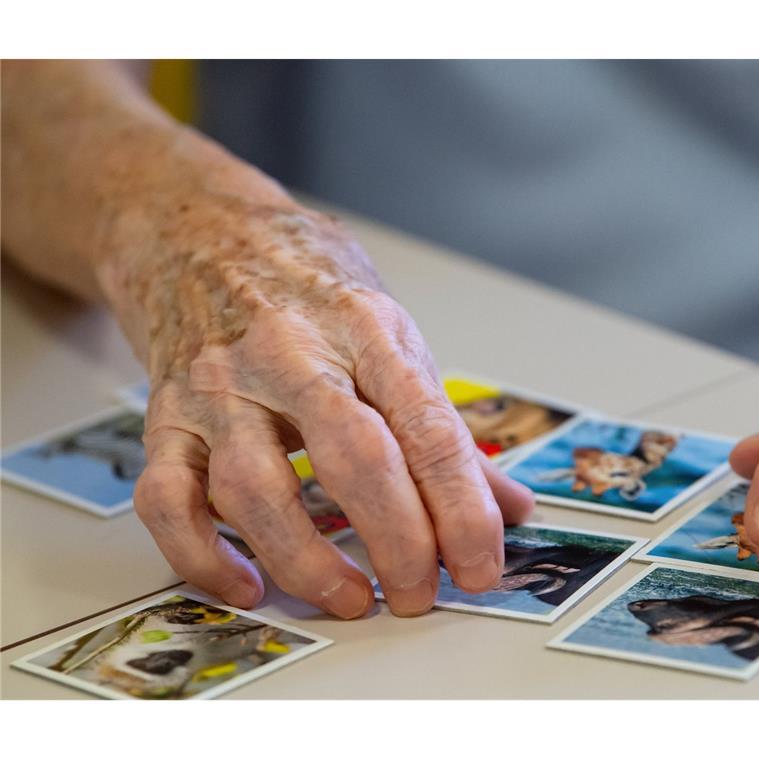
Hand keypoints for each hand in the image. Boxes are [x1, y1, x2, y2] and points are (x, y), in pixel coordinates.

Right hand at [118, 193, 533, 617]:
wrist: (197, 232)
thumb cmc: (307, 287)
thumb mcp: (390, 334)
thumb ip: (444, 426)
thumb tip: (509, 506)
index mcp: (365, 330)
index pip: (428, 429)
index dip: (462, 508)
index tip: (481, 566)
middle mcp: (290, 356)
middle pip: (354, 459)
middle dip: (398, 540)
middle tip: (421, 595)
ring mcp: (220, 388)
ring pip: (255, 489)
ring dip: (307, 560)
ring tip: (353, 599)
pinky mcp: (165, 417)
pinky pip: (168, 500)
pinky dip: (203, 556)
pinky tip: (249, 585)